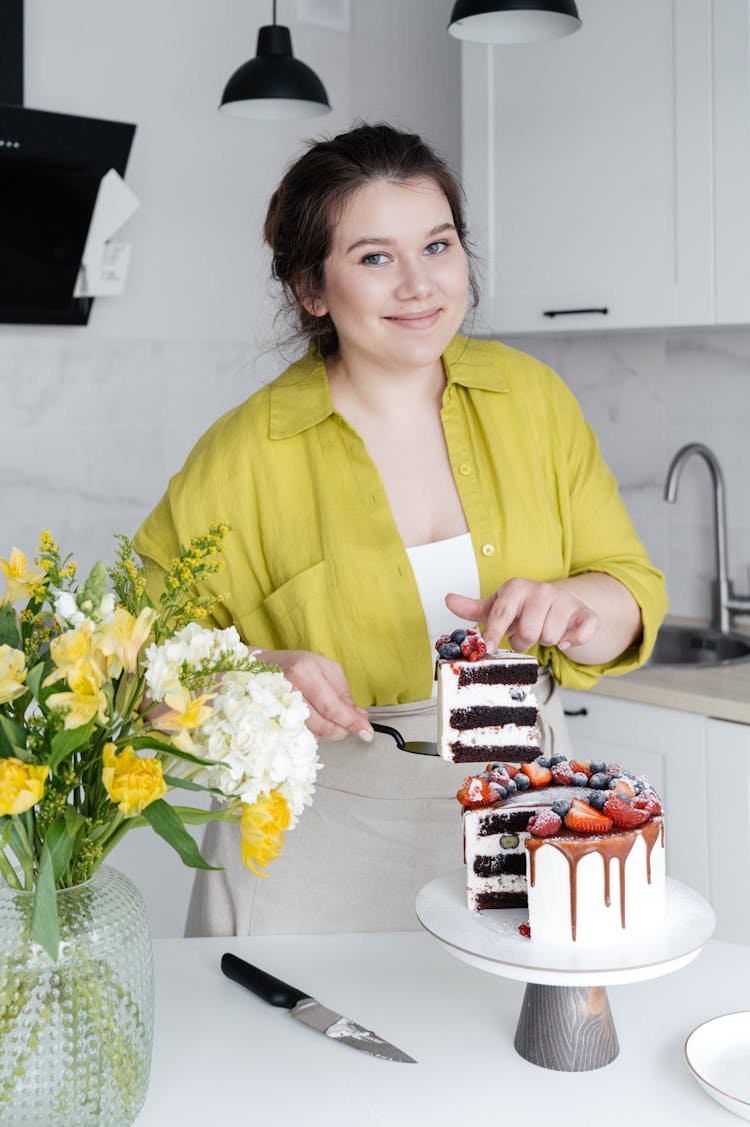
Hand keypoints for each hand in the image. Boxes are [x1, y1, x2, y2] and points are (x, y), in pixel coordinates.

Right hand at [257, 649, 373, 742]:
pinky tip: (314, 721)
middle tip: (348, 724)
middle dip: (341, 730)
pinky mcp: (274, 721)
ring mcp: (278, 709)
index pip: (332, 707)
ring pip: (312, 734)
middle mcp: (289, 691)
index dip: (351, 722)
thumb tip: (359, 717)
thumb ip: (344, 694)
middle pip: (323, 725)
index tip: (367, 733)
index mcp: (304, 674)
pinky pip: (301, 736)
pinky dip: (314, 733)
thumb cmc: (298, 665)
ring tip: (329, 717)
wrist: (262, 666)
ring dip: (328, 731)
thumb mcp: (327, 669)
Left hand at [445, 578, 599, 654]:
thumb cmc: (521, 608)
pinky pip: (582, 633)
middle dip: (524, 641)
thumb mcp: (495, 607)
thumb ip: (472, 608)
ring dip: (545, 642)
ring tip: (542, 631)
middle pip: (529, 631)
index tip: (490, 648)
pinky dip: (573, 641)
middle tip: (524, 635)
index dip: (495, 634)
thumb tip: (448, 600)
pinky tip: (566, 639)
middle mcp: (541, 590)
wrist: (556, 602)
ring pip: (552, 636)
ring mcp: (564, 600)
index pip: (502, 614)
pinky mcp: (584, 612)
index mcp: (516, 588)